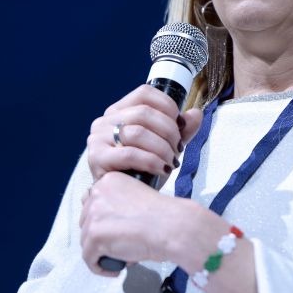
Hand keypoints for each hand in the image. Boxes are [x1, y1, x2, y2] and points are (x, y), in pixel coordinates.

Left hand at [79, 171, 183, 275]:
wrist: (171, 226)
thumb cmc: (163, 216)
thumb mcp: (137, 197)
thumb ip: (118, 205)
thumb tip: (109, 226)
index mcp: (109, 180)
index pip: (91, 200)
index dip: (101, 219)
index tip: (113, 229)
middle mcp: (97, 192)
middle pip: (85, 221)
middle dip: (99, 235)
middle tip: (118, 244)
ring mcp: (94, 214)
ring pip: (86, 241)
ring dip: (100, 251)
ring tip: (121, 257)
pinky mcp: (94, 235)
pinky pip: (89, 258)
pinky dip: (100, 267)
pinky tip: (116, 268)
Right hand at [87, 85, 202, 184]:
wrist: (126, 199)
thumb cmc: (143, 169)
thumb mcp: (165, 145)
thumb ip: (181, 130)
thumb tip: (196, 114)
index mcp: (119, 111)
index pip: (145, 93)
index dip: (168, 106)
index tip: (181, 124)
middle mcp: (104, 121)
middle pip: (144, 113)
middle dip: (169, 131)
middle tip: (178, 148)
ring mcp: (97, 138)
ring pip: (138, 133)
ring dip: (162, 148)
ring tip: (171, 161)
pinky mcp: (97, 158)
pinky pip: (129, 154)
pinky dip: (152, 161)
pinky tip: (162, 169)